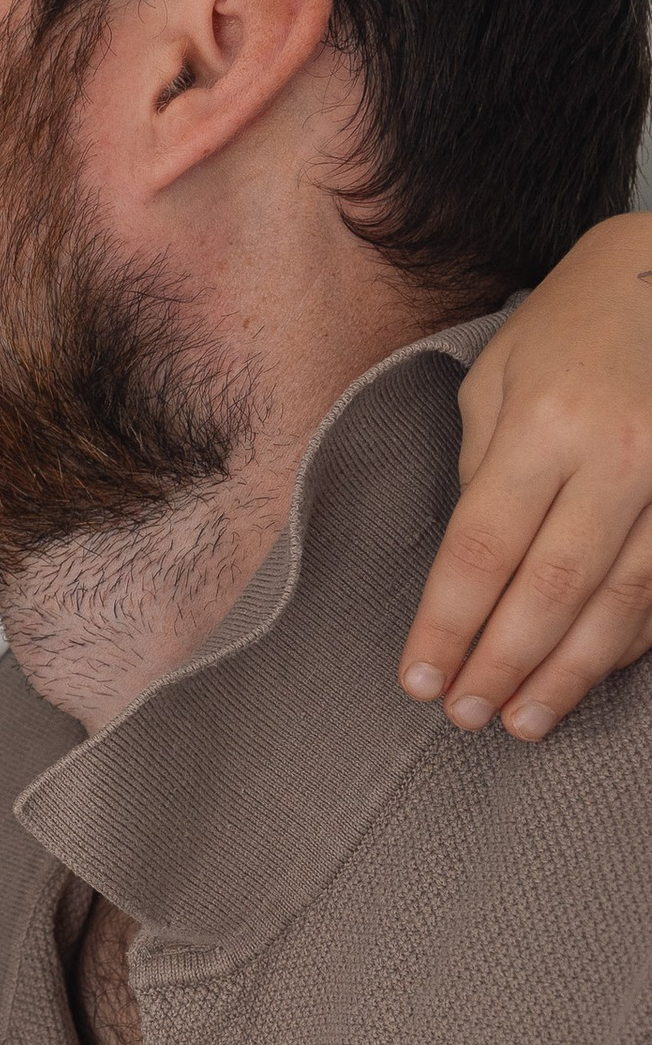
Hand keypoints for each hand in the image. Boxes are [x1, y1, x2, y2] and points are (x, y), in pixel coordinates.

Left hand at [399, 213, 651, 738]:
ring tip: (524, 719)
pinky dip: (625, 640)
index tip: (419, 679)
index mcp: (545, 422)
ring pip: (621, 603)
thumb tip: (470, 568)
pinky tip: (588, 673)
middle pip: (551, 588)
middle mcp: (618, 456)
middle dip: (503, 663)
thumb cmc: (570, 324)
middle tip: (466, 718)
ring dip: (568, 672)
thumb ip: (481, 470)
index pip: (483, 548)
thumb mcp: (498, 376)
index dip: (448, 624)